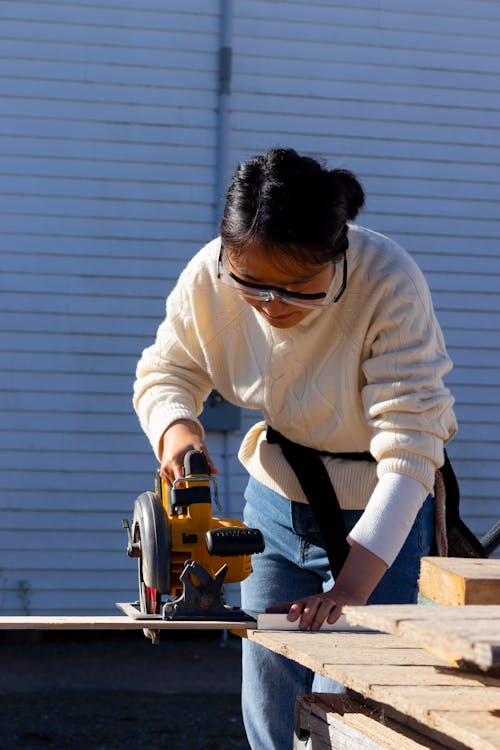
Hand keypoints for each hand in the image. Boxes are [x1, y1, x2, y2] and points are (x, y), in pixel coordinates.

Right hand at [159, 419, 216, 485]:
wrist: (176, 434)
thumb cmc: (189, 440)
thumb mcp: (200, 446)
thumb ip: (207, 460)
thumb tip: (215, 471)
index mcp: (174, 460)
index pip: (178, 478)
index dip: (187, 485)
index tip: (195, 487)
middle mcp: (166, 465)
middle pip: (176, 484)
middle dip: (186, 485)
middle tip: (195, 483)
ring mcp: (163, 468)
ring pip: (172, 485)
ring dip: (180, 484)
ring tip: (189, 478)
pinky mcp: (162, 471)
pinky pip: (168, 482)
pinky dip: (175, 482)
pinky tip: (182, 476)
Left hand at [265, 541, 387, 630]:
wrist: (345, 595)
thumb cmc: (319, 604)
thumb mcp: (303, 605)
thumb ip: (286, 607)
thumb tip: (266, 609)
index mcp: (308, 601)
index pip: (299, 603)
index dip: (294, 610)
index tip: (289, 619)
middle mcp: (319, 600)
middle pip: (312, 603)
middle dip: (307, 615)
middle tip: (303, 627)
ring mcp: (331, 602)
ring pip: (325, 606)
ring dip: (319, 617)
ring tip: (315, 628)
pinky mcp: (343, 605)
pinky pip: (339, 608)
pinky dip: (335, 615)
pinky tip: (331, 622)